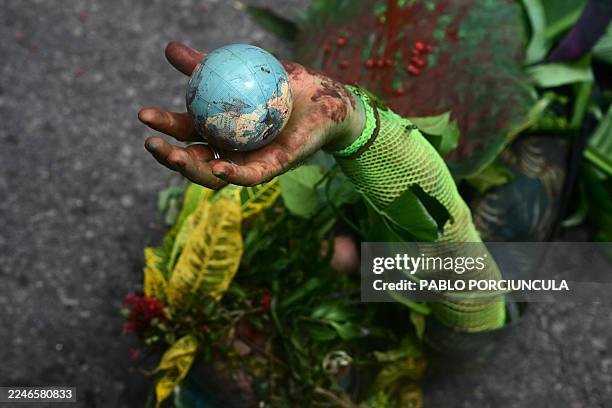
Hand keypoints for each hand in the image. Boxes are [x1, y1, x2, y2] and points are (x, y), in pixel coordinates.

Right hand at [139, 42, 364, 188]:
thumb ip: (205, 65)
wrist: (325, 97)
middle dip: (167, 156)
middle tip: (151, 142)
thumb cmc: (284, 83)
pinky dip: (232, 175)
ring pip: (213, 175)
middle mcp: (229, 149)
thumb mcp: (241, 69)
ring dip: (191, 170)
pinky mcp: (271, 169)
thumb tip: (169, 48)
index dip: (163, 126)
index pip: (184, 131)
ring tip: (175, 155)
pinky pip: (249, 177)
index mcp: (218, 128)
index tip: (143, 114)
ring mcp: (248, 162)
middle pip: (192, 160)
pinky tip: (219, 168)